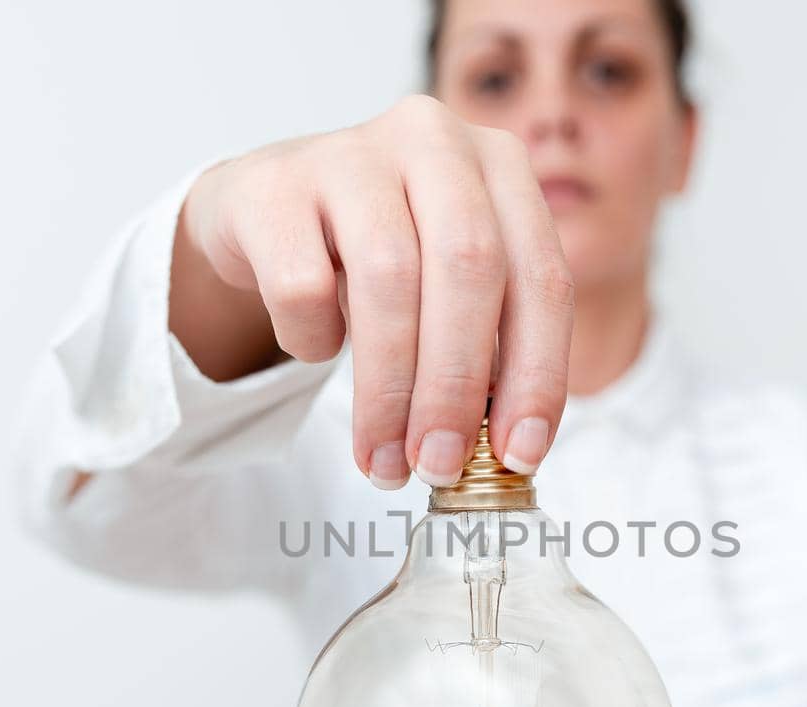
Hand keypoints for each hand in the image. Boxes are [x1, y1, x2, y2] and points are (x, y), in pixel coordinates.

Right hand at [181, 95, 574, 488]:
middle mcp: (433, 141)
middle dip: (457, 387)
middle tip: (440, 465)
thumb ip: (490, 346)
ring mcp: (350, 152)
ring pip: (387, 280)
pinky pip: (302, 284)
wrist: (265, 211)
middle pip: (469, 271)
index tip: (516, 456)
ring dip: (389, 391)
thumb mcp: (448, 286)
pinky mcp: (274, 183)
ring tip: (384, 458)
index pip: (542, 278)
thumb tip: (508, 451)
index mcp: (501, 166)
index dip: (537, 376)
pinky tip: (317, 347)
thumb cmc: (377, 256)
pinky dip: (314, 339)